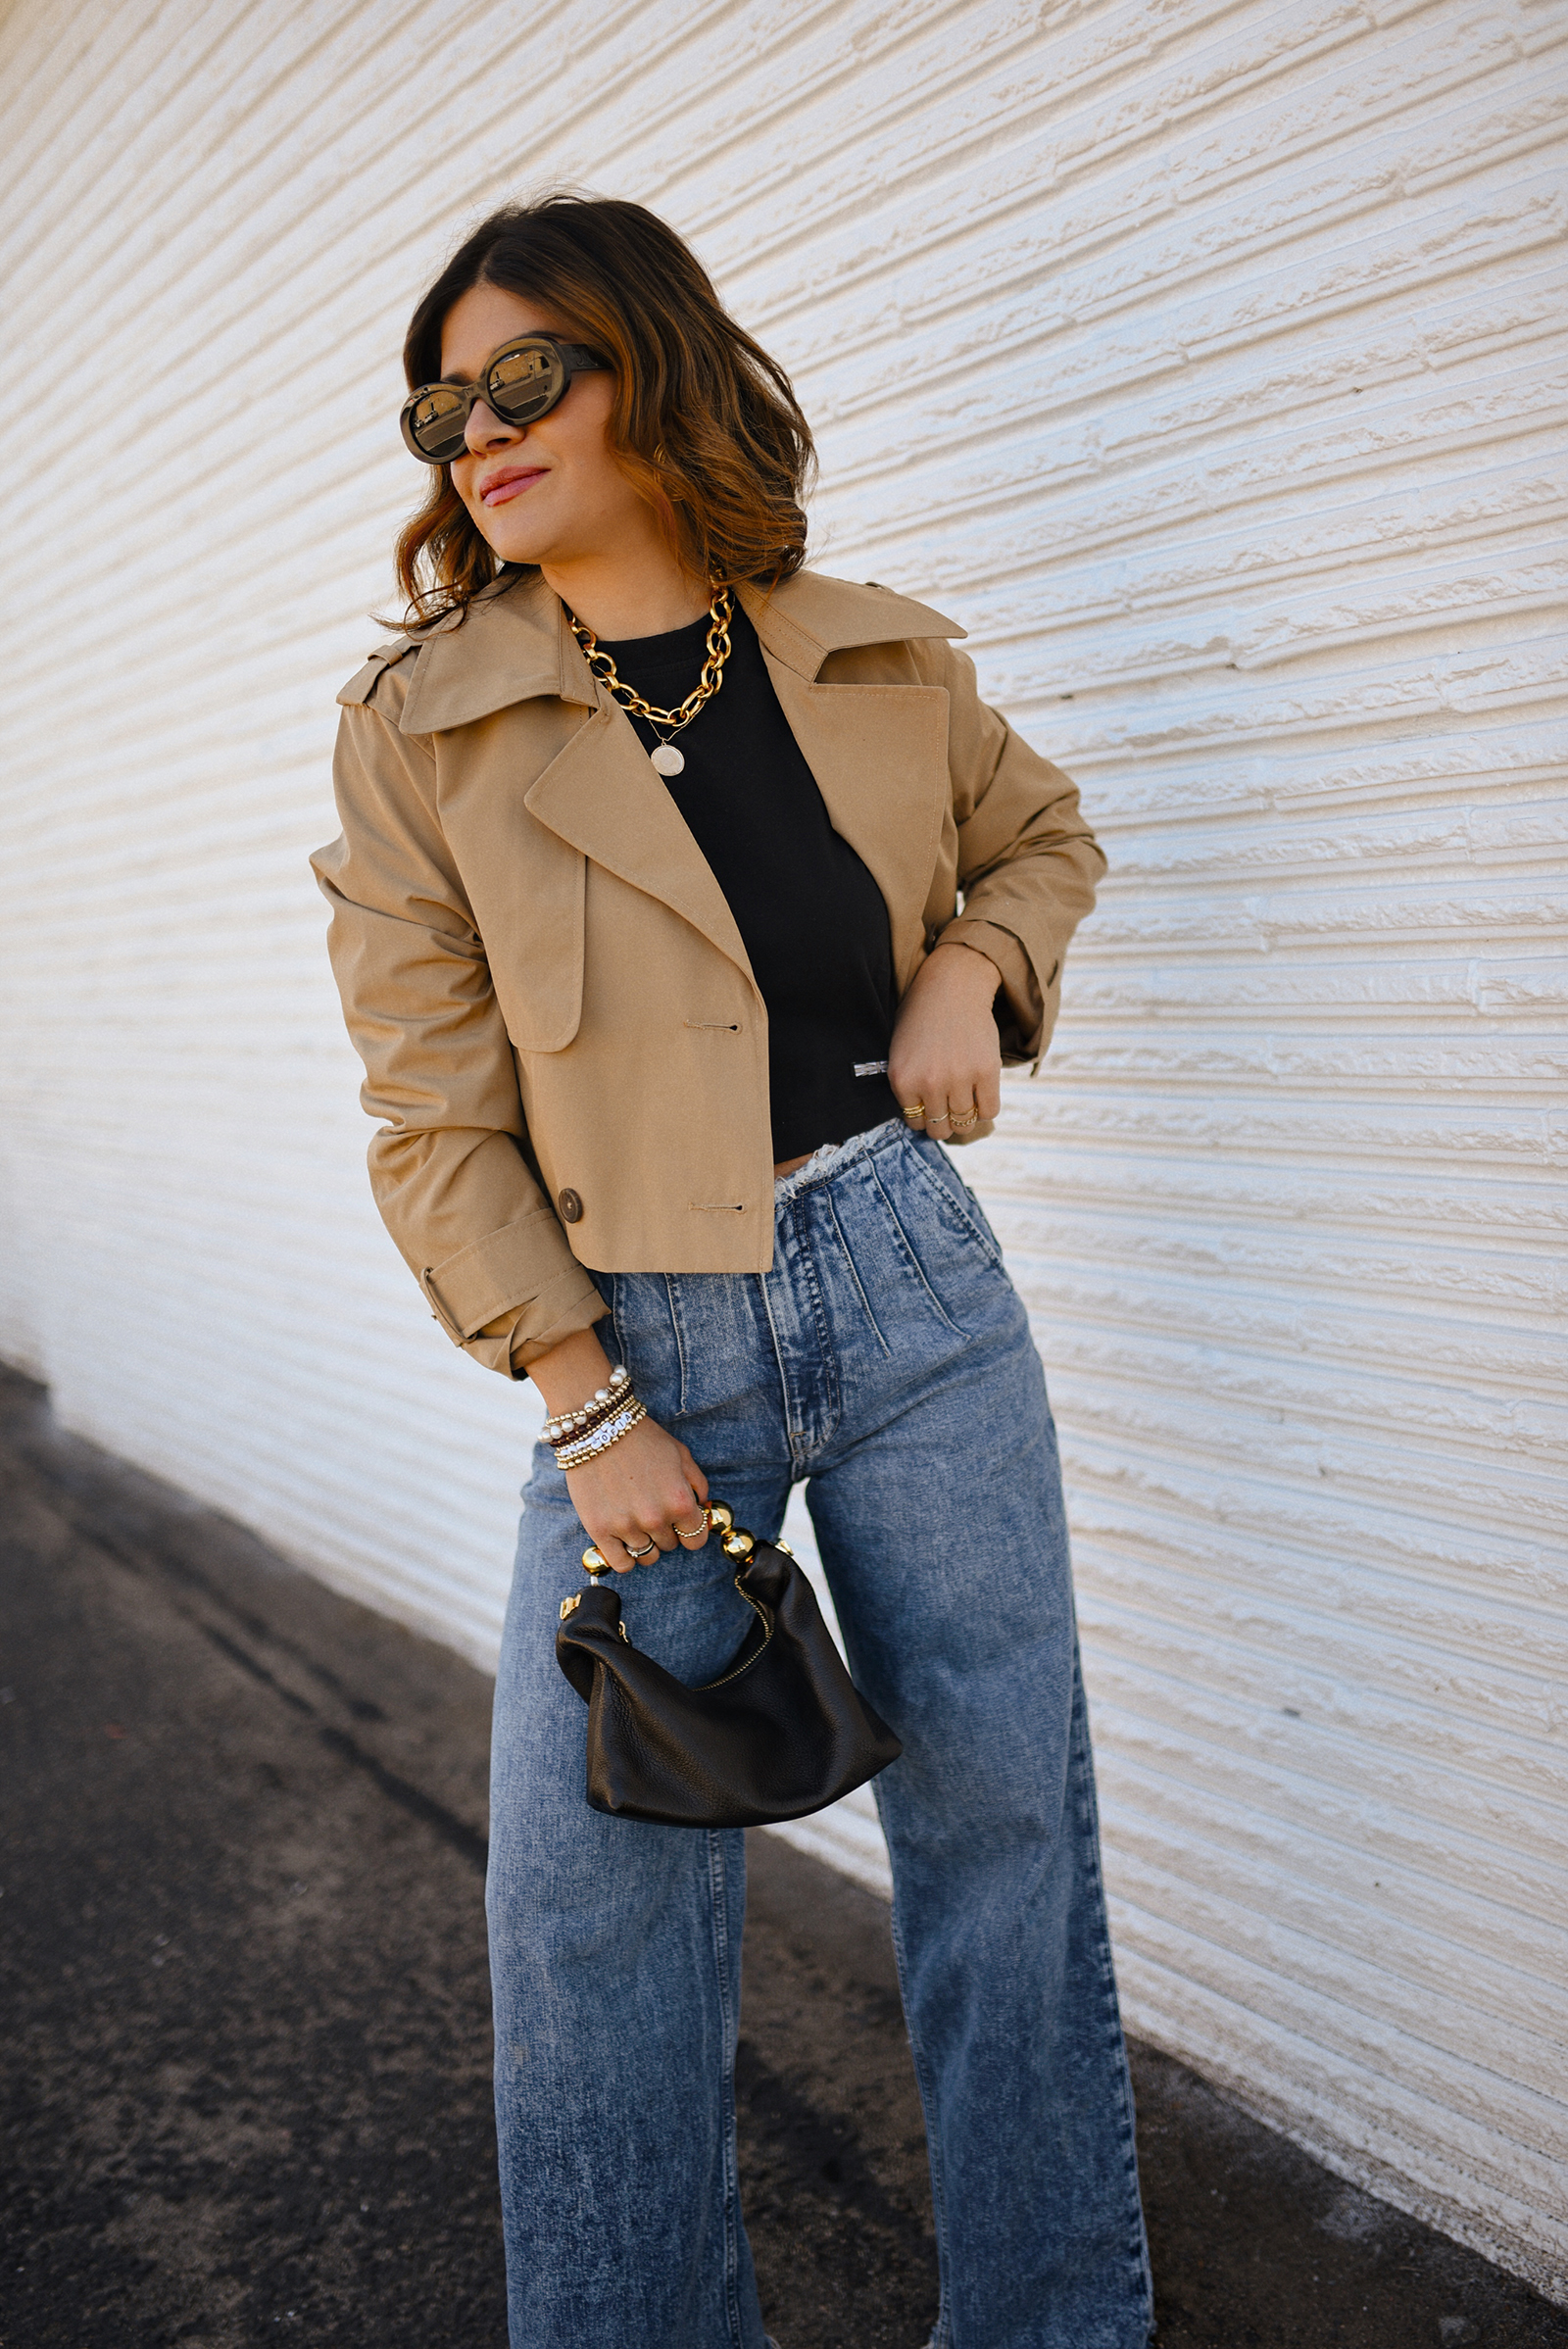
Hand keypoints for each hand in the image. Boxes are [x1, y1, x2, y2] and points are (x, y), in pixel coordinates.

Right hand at [530, 1328, 708, 1571]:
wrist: (597, 1426)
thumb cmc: (642, 1437)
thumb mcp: (681, 1454)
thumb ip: (698, 1484)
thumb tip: (703, 1509)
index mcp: (680, 1501)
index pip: (696, 1540)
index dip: (690, 1531)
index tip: (681, 1523)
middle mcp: (655, 1518)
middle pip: (669, 1546)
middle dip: (665, 1530)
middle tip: (651, 1508)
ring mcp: (626, 1526)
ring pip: (647, 1556)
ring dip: (645, 1542)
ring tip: (634, 1520)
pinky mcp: (599, 1530)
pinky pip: (622, 1564)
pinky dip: (625, 1557)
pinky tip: (623, 1541)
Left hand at [887, 941, 1002, 1143]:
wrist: (952, 986)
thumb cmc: (923, 1019)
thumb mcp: (901, 1053)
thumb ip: (909, 1087)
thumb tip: (925, 1122)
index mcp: (902, 1080)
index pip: (915, 1123)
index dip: (924, 1116)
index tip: (931, 1106)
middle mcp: (929, 1083)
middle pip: (939, 1128)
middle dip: (943, 1123)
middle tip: (948, 1109)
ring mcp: (959, 1078)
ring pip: (964, 1123)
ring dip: (964, 1118)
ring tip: (963, 1102)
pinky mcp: (987, 1071)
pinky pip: (989, 1111)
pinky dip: (985, 1109)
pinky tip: (980, 1096)